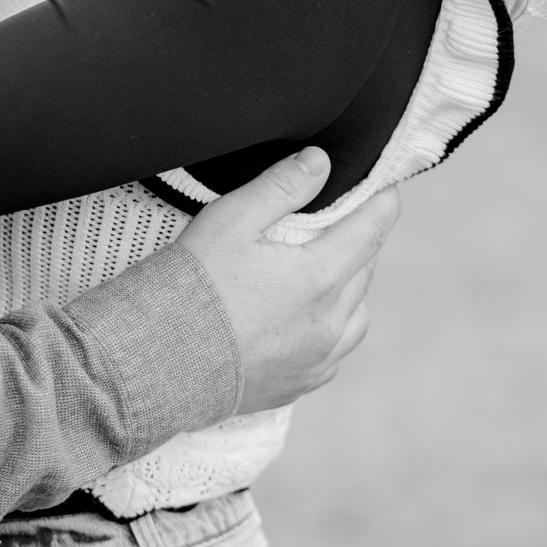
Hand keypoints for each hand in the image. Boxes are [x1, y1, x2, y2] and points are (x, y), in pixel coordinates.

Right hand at [178, 148, 397, 414]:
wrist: (158, 361)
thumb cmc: (192, 286)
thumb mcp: (230, 220)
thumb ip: (280, 186)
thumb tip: (319, 162)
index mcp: (319, 278)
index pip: (371, 231)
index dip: (383, 205)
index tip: (387, 189)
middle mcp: (329, 323)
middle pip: (364, 271)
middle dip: (358, 243)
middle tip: (339, 224)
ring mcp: (318, 358)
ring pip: (356, 315)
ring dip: (348, 290)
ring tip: (321, 273)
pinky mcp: (301, 384)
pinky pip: (334, 352)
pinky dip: (330, 329)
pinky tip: (304, 319)